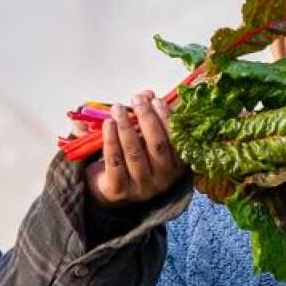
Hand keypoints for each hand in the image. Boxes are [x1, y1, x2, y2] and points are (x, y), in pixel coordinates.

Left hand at [84, 91, 187, 207]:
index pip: (176, 140)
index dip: (166, 118)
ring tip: (117, 109)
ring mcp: (142, 188)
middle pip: (157, 145)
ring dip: (126, 127)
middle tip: (136, 100)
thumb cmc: (135, 156)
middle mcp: (163, 179)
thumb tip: (147, 94)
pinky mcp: (120, 191)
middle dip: (147, 118)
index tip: (155, 100)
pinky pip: (115, 162)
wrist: (112, 187)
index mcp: (177, 166)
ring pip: (135, 153)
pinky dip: (111, 140)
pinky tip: (108, 124)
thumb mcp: (146, 137)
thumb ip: (150, 116)